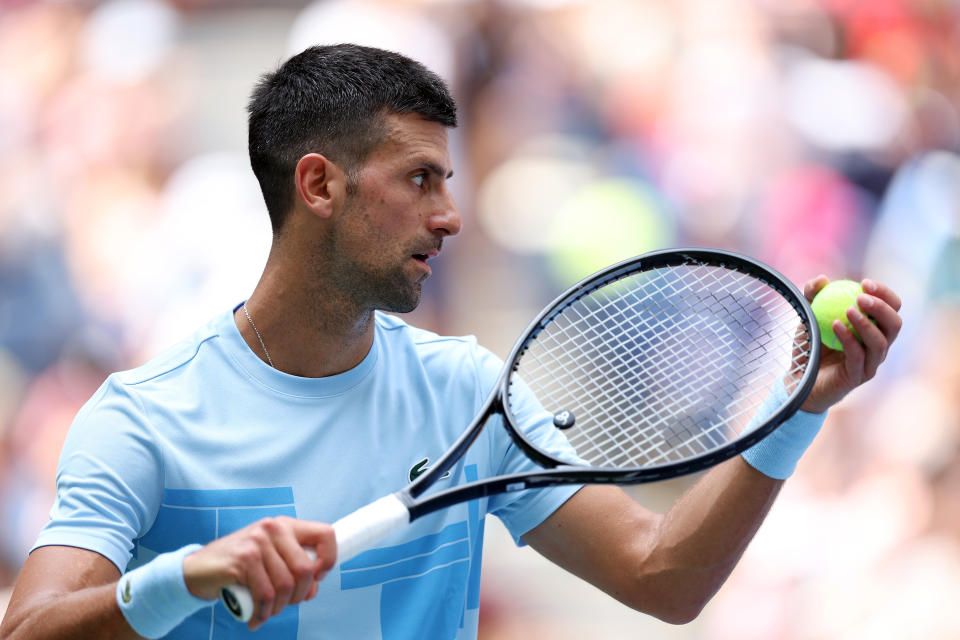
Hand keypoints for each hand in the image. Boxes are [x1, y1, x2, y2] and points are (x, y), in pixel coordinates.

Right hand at [181, 516, 335, 630]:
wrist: (197, 569)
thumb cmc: (239, 567)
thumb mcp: (270, 562)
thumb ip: (293, 571)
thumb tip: (313, 589)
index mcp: (286, 525)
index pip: (326, 534)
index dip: (329, 559)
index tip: (317, 579)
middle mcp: (273, 528)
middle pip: (306, 569)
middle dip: (299, 596)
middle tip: (285, 605)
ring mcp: (257, 541)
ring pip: (286, 585)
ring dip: (278, 609)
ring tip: (266, 613)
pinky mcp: (243, 558)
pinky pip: (265, 594)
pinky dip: (263, 613)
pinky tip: (255, 619)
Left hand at [800, 276, 901, 413]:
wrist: (799, 378)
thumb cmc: (810, 346)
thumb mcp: (808, 315)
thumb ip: (813, 296)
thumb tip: (822, 279)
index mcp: (874, 328)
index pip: (892, 308)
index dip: (884, 294)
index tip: (864, 282)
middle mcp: (878, 345)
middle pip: (895, 324)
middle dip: (882, 307)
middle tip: (861, 296)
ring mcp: (871, 362)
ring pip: (881, 342)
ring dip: (867, 323)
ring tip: (848, 310)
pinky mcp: (859, 376)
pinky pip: (859, 356)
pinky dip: (850, 339)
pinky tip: (836, 326)